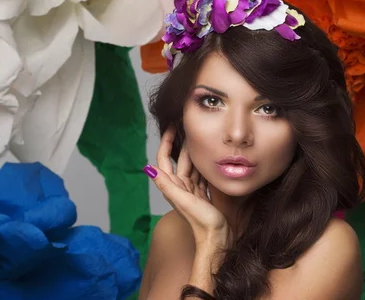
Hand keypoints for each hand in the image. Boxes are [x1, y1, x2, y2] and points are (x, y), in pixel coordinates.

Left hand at [145, 126, 231, 247]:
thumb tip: (148, 168)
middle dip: (181, 141)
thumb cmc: (201, 222)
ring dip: (193, 150)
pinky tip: (208, 155)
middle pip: (179, 158)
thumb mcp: (183, 201)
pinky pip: (201, 173)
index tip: (171, 126)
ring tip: (197, 135)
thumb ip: (167, 186)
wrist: (216, 239)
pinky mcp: (202, 193)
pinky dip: (203, 162)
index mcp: (173, 186)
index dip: (166, 142)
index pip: (164, 159)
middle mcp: (180, 186)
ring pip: (191, 164)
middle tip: (187, 125)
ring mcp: (192, 189)